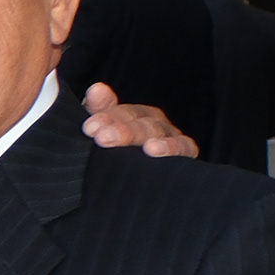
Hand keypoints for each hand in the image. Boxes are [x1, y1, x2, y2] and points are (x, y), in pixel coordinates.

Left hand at [82, 81, 199, 158]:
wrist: (120, 186)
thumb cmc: (108, 154)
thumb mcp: (99, 133)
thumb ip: (97, 111)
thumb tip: (96, 88)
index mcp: (132, 116)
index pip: (120, 113)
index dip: (106, 118)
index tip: (89, 128)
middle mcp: (153, 123)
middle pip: (140, 123)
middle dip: (123, 131)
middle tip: (103, 138)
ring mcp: (170, 137)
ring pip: (159, 133)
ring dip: (148, 139)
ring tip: (142, 146)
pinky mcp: (185, 152)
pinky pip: (183, 147)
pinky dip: (173, 148)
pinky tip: (156, 151)